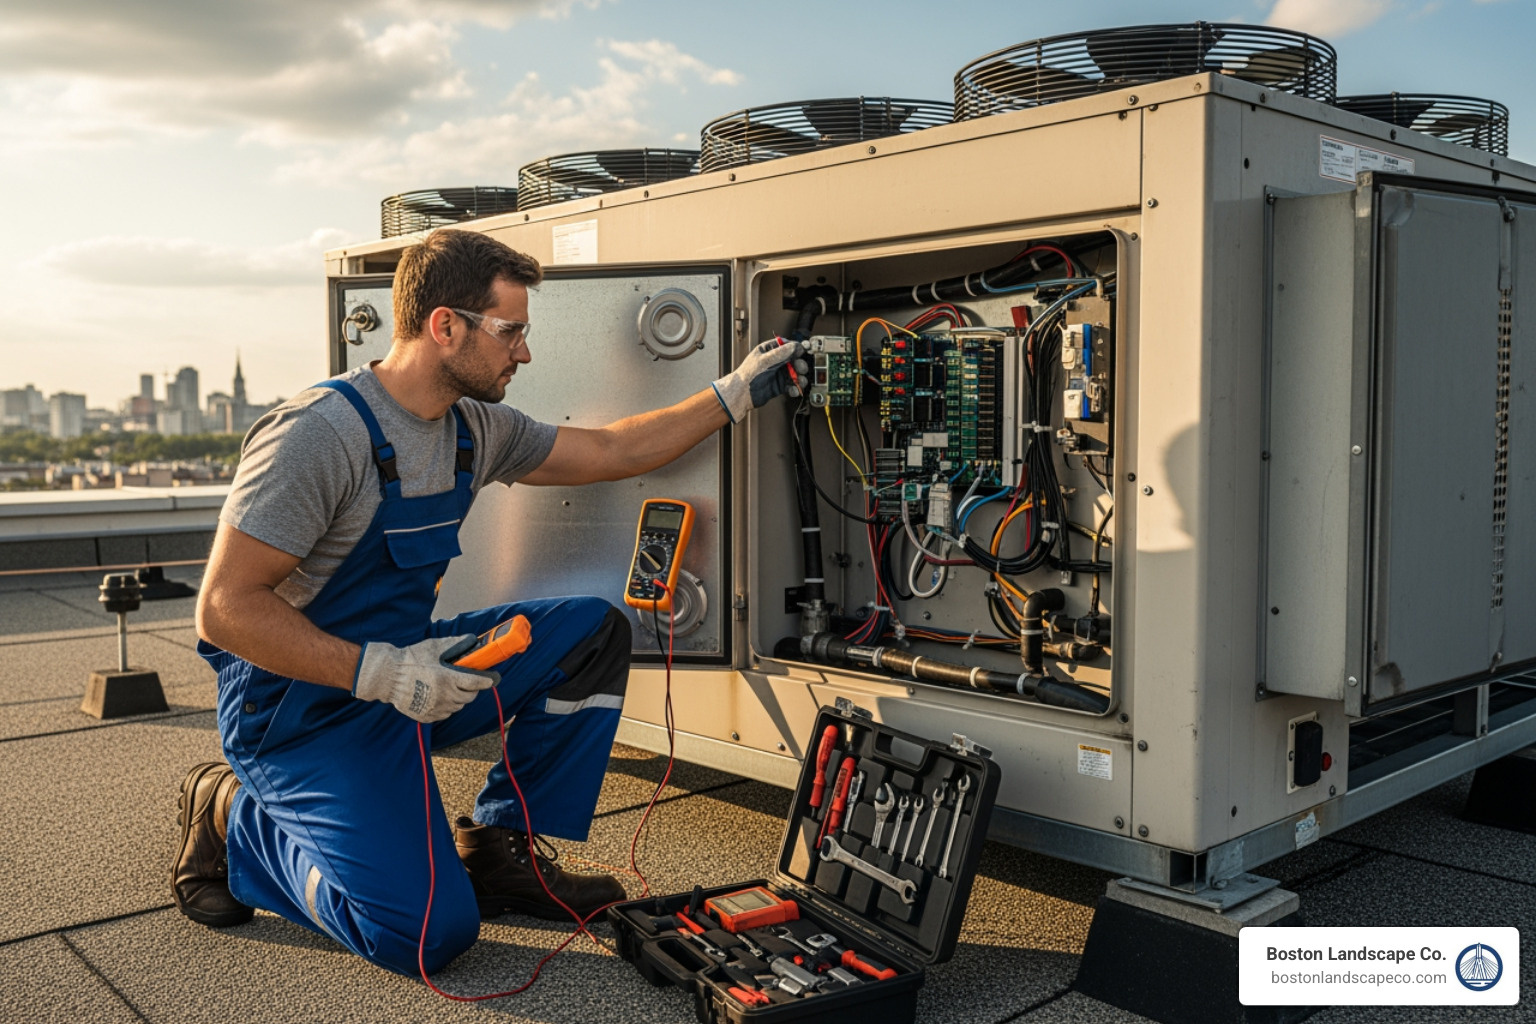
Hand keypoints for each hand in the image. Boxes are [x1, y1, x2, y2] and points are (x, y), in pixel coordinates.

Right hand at [353, 635, 498, 722]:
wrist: (387, 676)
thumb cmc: (411, 659)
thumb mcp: (434, 646)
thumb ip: (455, 644)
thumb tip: (472, 639)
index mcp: (448, 678)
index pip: (476, 683)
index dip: (487, 681)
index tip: (492, 679)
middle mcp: (444, 696)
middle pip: (469, 697)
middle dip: (471, 689)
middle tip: (468, 683)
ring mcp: (435, 708)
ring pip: (457, 707)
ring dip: (458, 698)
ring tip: (451, 688)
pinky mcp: (426, 716)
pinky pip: (444, 714)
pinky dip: (446, 707)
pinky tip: (439, 697)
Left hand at [711, 338, 805, 422]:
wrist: (741, 394)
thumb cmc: (747, 375)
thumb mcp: (764, 361)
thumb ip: (779, 354)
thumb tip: (794, 346)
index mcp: (768, 350)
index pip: (785, 345)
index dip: (795, 347)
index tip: (802, 351)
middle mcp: (774, 361)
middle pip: (792, 359)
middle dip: (799, 364)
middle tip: (800, 368)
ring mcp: (777, 374)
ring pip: (793, 373)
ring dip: (799, 377)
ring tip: (800, 380)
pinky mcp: (778, 386)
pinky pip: (790, 385)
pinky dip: (794, 388)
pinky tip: (794, 390)